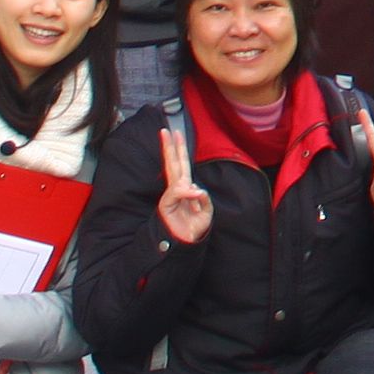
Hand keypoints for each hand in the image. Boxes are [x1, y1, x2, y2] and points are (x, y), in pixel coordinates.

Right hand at [153, 125, 213, 247]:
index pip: (182, 164)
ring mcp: (171, 195)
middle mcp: (177, 189)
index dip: (180, 149)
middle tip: (167, 130)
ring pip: (174, 173)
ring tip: (172, 138)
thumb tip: (196, 190)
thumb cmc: (193, 227)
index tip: (176, 133)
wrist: (184, 243)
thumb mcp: (206, 211)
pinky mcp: (166, 204)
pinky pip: (176, 192)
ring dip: (174, 155)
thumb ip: (204, 199)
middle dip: (170, 146)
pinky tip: (192, 193)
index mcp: (186, 188)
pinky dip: (186, 193)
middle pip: (174, 163)